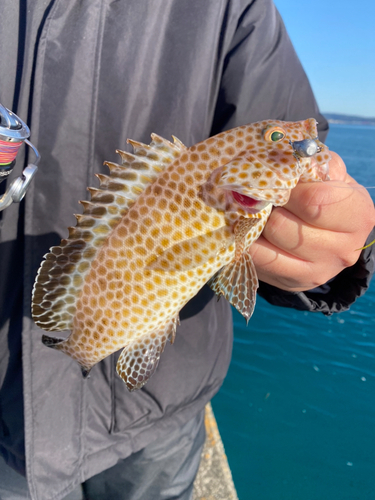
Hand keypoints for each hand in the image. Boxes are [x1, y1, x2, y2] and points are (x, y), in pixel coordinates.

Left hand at [249, 152, 374, 291]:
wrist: (330, 236)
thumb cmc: (327, 196)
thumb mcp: (330, 175)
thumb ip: (313, 163)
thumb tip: (282, 162)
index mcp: (358, 215)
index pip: (313, 201)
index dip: (288, 189)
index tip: (279, 182)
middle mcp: (343, 249)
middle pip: (283, 226)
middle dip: (268, 208)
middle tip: (263, 198)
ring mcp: (319, 271)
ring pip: (269, 244)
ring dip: (255, 225)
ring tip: (258, 213)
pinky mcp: (294, 282)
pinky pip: (259, 261)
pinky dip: (248, 243)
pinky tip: (251, 231)